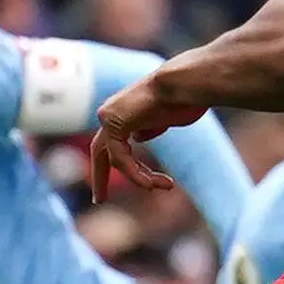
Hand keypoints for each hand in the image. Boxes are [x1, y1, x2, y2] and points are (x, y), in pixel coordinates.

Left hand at [86, 73, 199, 200]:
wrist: (185, 83)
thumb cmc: (185, 97)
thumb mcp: (165, 117)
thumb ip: (149, 127)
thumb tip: (139, 137)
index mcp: (124, 113)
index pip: (112, 144)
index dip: (114, 164)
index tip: (124, 177)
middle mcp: (112, 114)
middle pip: (99, 151)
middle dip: (99, 177)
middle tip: (98, 200)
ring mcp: (109, 116)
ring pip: (115, 159)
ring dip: (139, 177)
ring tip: (161, 186)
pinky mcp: (112, 121)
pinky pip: (119, 157)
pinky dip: (134, 173)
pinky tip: (150, 184)